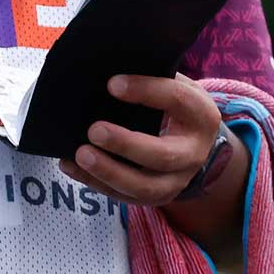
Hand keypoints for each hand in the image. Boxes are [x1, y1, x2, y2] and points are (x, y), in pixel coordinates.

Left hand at [58, 73, 225, 206]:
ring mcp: (176, 181)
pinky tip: (71, 166)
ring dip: (108, 171)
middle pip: (163, 155)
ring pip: (143, 186)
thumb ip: (154, 79)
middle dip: (126, 144)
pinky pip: (123, 197)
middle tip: (94, 130)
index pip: (177, 100)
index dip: (147, 91)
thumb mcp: (177, 87)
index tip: (112, 84)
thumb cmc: (176, 108)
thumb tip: (111, 76)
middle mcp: (194, 153)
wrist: (195, 144)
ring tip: (80, 154)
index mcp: (202, 116)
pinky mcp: (155, 197)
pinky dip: (94, 182)